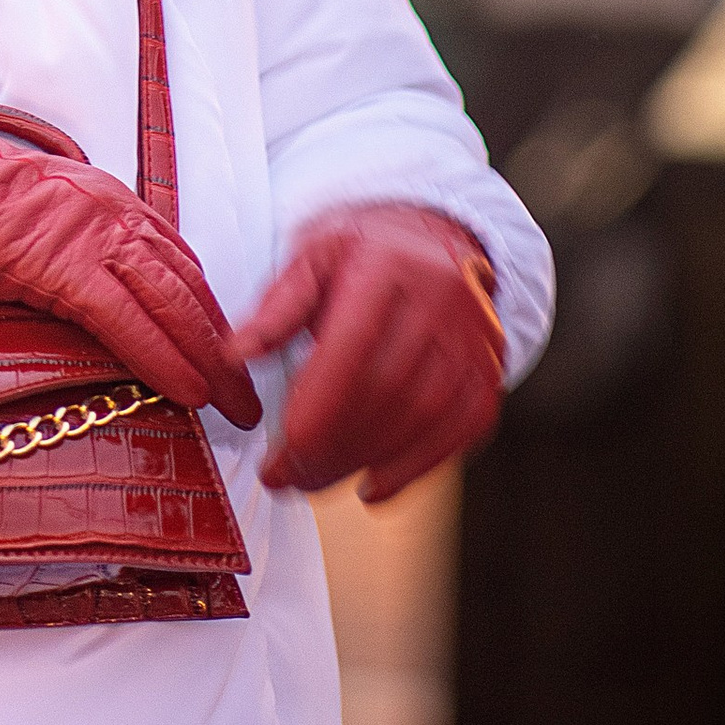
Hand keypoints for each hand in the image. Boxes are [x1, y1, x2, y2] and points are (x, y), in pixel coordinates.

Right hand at [0, 120, 260, 425]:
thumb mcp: (58, 210)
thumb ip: (94, 241)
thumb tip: (115, 287)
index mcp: (119, 205)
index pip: (184, 264)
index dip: (210, 313)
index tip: (228, 349)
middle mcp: (122, 219)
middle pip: (192, 289)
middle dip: (227, 344)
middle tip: (248, 390)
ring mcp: (100, 244)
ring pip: (175, 306)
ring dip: (210, 360)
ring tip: (233, 402)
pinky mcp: (71, 273)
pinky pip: (130, 325)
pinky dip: (165, 360)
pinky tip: (189, 392)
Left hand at [228, 205, 503, 503]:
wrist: (436, 236)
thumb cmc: (362, 250)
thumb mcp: (312, 256)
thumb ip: (276, 308)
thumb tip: (235, 356)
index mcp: (388, 265)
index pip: (353, 347)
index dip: (316, 407)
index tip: (277, 452)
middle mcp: (442, 301)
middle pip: (386, 390)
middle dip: (331, 446)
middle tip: (285, 479)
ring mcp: (475, 339)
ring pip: (423, 416)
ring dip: (363, 461)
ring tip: (313, 482)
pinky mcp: (488, 372)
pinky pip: (461, 429)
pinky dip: (415, 467)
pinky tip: (372, 489)